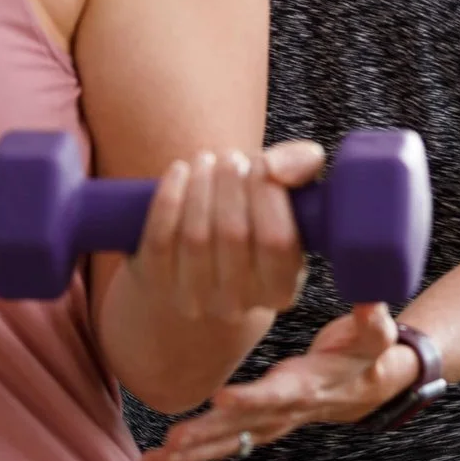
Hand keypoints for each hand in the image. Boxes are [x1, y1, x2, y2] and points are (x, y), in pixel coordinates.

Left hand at [130, 138, 324, 323]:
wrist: (204, 262)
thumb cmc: (256, 219)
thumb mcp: (291, 197)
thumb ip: (303, 166)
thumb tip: (275, 166)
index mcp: (281, 289)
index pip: (277, 240)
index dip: (267, 192)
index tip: (261, 161)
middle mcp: (239, 303)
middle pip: (232, 234)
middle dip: (229, 184)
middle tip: (230, 156)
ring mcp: (194, 299)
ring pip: (194, 236)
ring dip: (199, 186)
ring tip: (205, 160)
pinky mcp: (156, 285)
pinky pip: (159, 239)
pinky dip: (168, 198)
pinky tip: (179, 171)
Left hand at [140, 303, 424, 460]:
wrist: (368, 388)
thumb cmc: (368, 353)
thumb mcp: (375, 333)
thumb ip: (371, 318)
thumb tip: (369, 298)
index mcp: (308, 386)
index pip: (278, 395)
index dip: (253, 399)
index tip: (223, 398)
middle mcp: (285, 410)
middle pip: (243, 426)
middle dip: (208, 433)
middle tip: (174, 441)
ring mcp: (269, 422)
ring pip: (227, 443)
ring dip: (191, 452)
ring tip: (154, 459)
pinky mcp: (258, 426)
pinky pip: (221, 444)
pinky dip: (188, 455)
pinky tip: (155, 460)